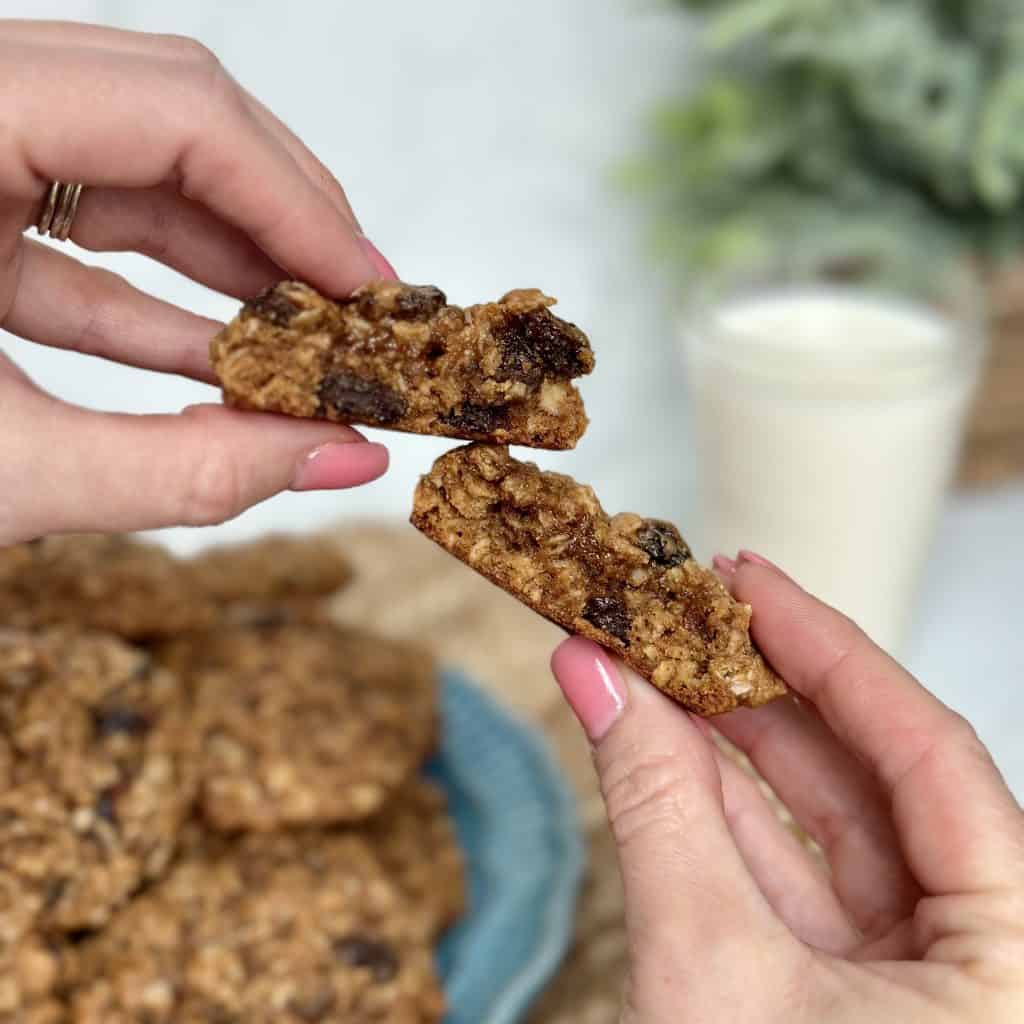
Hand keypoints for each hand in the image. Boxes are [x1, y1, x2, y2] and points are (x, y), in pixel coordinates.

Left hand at [0, 20, 392, 544]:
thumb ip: (187, 469)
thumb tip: (341, 459)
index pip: (176, 106)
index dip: (298, 199)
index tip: (372, 291)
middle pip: (168, 112)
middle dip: (278, 215)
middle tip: (355, 310)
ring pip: (128, 170)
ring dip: (227, 261)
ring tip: (305, 345)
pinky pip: (71, 231)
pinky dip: (154, 298)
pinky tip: (224, 361)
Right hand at [551, 552, 1023, 1022]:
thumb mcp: (710, 968)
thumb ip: (656, 810)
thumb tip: (597, 679)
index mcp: (1014, 947)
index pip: (925, 748)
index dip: (824, 648)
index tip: (745, 581)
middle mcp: (982, 953)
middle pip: (870, 776)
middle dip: (760, 690)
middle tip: (683, 618)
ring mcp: (916, 978)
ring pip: (821, 826)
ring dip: (724, 748)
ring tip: (647, 672)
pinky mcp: (852, 997)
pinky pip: (788, 876)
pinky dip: (715, 815)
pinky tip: (657, 749)